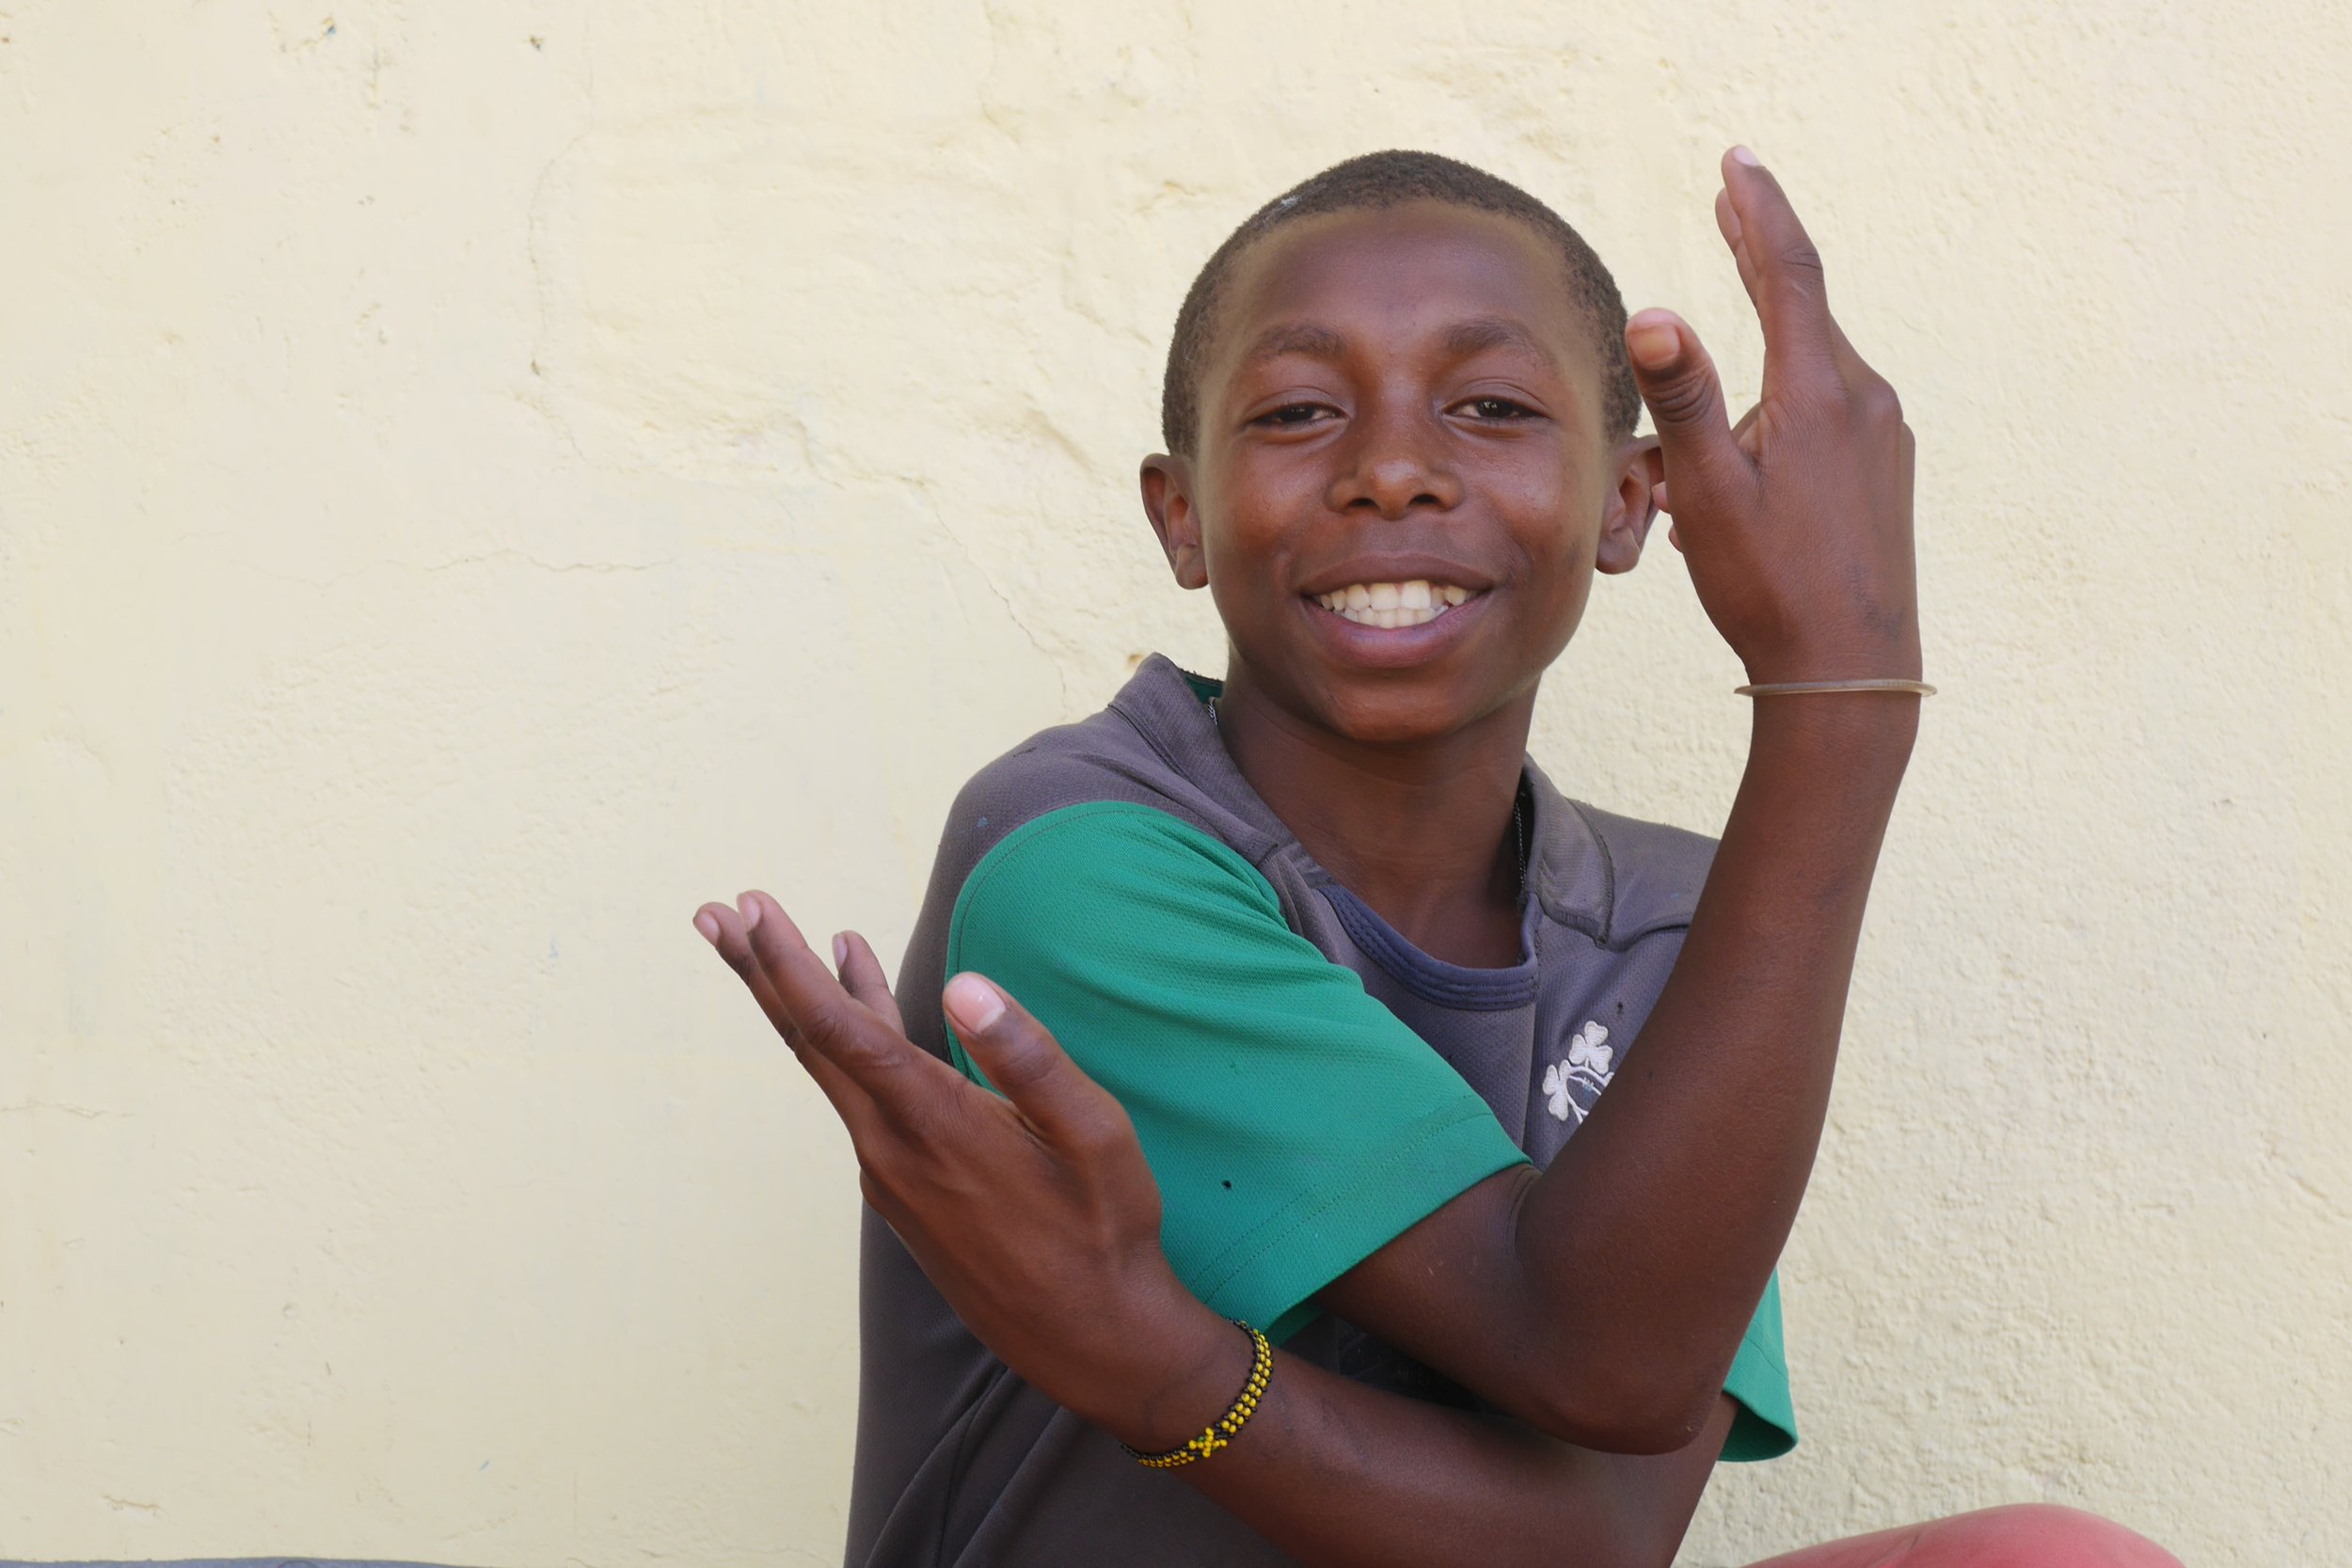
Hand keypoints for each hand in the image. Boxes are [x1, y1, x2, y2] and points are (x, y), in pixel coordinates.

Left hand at [691, 892, 1242, 1448]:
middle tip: (712, 913)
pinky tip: (864, 1010)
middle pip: (808, 1044)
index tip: (753, 910)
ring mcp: (890, 1174)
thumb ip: (1029, 1056)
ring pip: (831, 1071)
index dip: (791, 965)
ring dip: (798, 1003)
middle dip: (760, 973)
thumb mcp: (1094, 1135)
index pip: (839, 1031)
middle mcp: (892, 1150)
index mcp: (936, 1125)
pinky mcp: (903, 1190)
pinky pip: (860, 1097)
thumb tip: (963, 984)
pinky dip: (849, 1041)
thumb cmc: (1103, 1230)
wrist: (1090, 1336)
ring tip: (767, 945)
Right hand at [1628, 147, 1919, 687]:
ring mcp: (1882, 436)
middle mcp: (1863, 400)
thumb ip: (1683, 399)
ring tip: (1714, 407)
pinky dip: (1781, 407)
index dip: (1758, 209)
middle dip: (1759, 257)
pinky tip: (1749, 461)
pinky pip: (1826, 414)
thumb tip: (1652, 316)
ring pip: (1808, 371)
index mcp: (1819, 394)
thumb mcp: (1712, 494)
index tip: (1736, 161)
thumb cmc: (1773, 588)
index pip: (1788, 271)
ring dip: (1761, 357)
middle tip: (1729, 199)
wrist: (1851, 670)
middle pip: (1803, 309)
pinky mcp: (1884, 470)